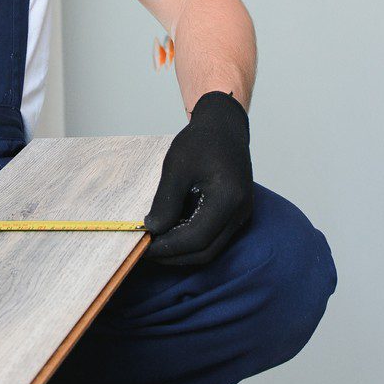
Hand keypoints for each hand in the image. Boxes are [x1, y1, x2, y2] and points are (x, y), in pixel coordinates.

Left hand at [142, 91, 253, 265]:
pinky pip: (214, 238)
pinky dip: (191, 242)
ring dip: (182, 252)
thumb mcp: (177, 167)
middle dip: (173, 256)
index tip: (143, 246)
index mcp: (228, 199)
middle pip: (205, 251)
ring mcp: (241, 215)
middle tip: (146, 250)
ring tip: (155, 243)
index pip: (196, 239)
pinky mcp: (236, 215)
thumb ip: (166, 201)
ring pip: (210, 249)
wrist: (224, 127)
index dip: (167, 247)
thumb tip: (152, 230)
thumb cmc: (202, 141)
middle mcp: (239, 212)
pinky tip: (171, 233)